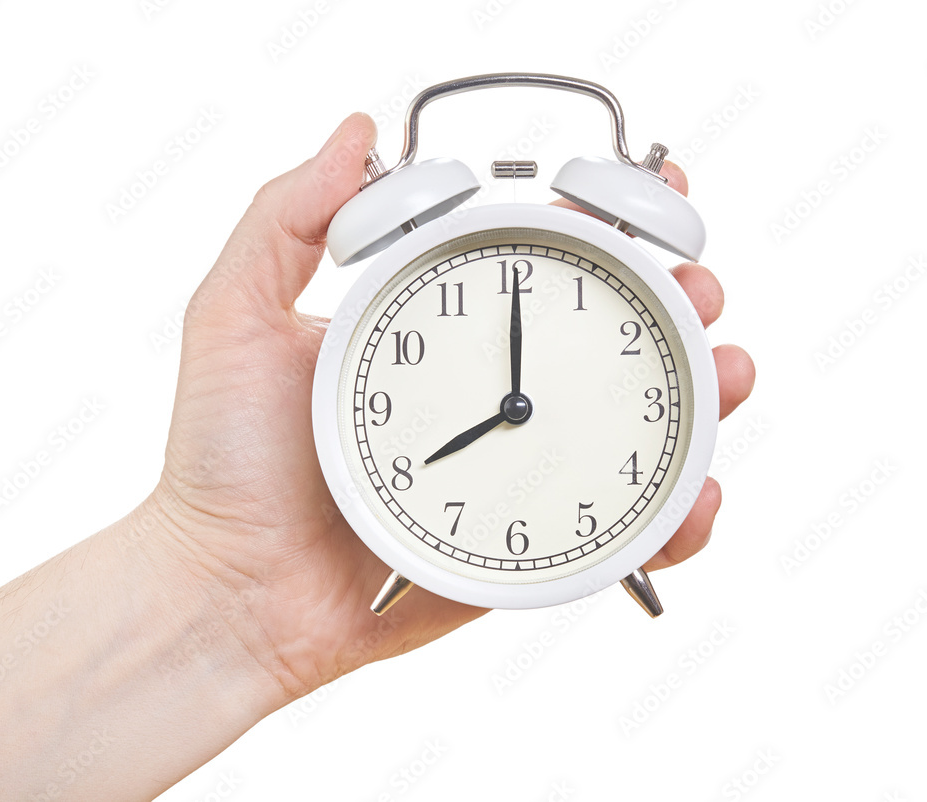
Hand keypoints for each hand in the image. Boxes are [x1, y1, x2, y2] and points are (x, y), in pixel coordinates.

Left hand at [150, 113, 755, 703]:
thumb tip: (358, 130)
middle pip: (607, 336)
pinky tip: (699, 492)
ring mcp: (513, 469)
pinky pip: (618, 527)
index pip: (536, 260)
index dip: (606, 223)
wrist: (233, 593)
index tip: (655, 196)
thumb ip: (287, 218)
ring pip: (632, 424)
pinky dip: (675, 514)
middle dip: (675, 304)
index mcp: (433, 331)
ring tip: (726, 376)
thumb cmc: (225, 461)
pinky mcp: (527, 544)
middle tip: (698, 293)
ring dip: (700, 395)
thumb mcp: (236, 318)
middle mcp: (482, 392)